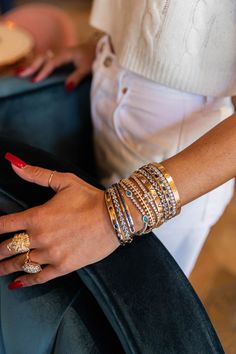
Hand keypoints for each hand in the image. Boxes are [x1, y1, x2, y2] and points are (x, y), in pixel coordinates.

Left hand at [0, 156, 118, 287]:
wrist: (114, 218)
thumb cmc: (90, 198)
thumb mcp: (64, 181)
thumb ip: (37, 174)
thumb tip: (14, 164)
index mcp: (37, 216)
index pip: (4, 224)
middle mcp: (39, 237)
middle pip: (7, 248)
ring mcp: (50, 254)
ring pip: (20, 264)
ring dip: (5, 267)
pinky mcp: (63, 266)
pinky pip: (39, 277)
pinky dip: (25, 282)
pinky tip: (16, 284)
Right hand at [16, 40, 96, 89]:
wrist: (99, 48)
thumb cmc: (94, 59)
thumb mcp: (87, 69)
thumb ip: (76, 77)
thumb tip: (67, 87)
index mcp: (66, 54)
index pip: (51, 63)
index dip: (43, 71)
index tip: (36, 80)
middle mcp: (60, 51)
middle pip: (43, 57)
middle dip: (32, 66)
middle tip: (22, 75)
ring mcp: (59, 52)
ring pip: (42, 56)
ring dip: (33, 64)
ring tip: (23, 72)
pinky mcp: (59, 55)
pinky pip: (45, 57)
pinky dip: (38, 63)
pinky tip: (33, 69)